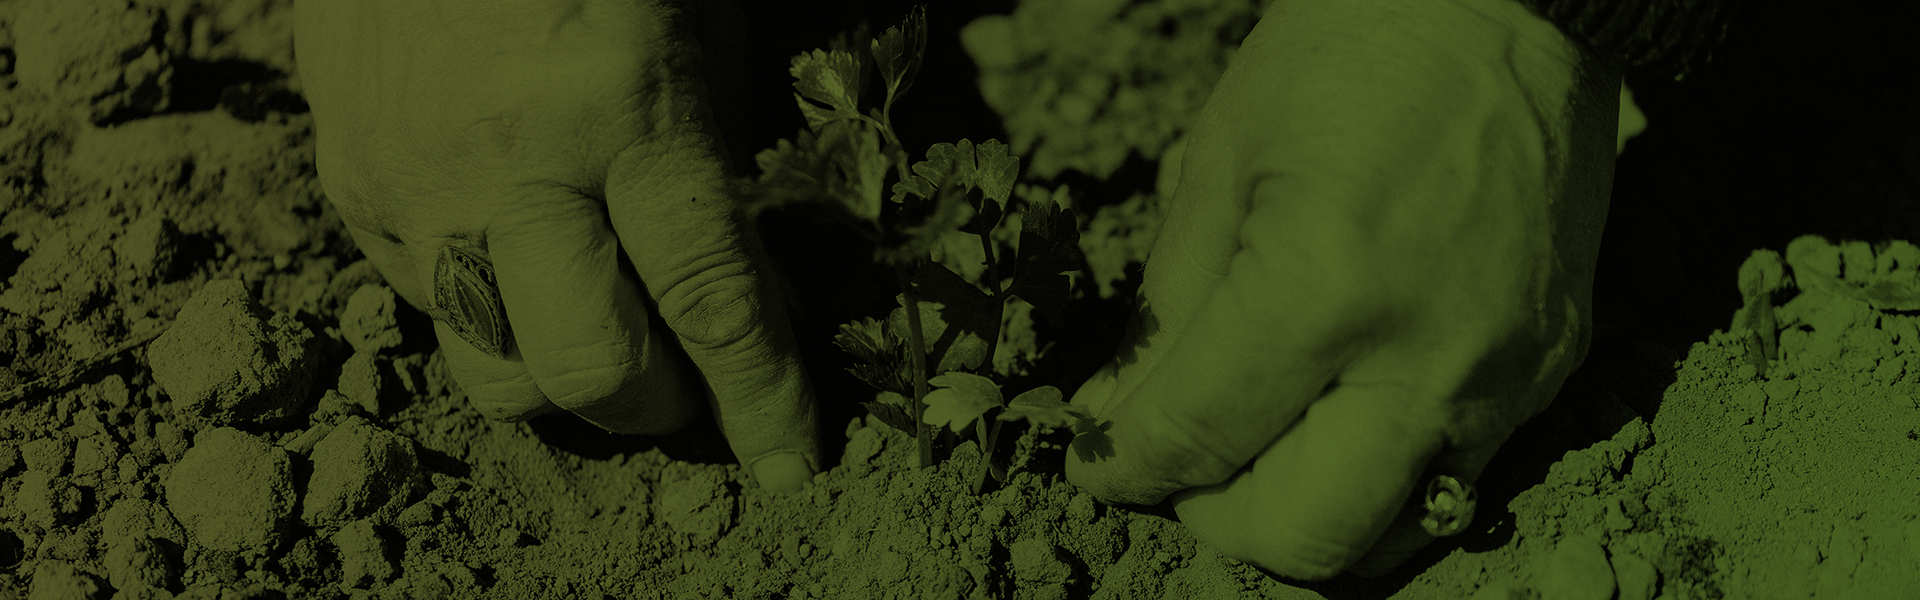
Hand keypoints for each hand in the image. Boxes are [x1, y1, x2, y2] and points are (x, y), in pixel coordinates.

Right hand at [295, 0, 817, 490]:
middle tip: (689, 382)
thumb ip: (719, 176)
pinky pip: (434, 315)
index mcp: (619, 109)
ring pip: (497, 373)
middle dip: (657, 406)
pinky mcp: (353, 192)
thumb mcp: (697, 38)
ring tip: (605, 326)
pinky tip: (527, 256)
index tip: (792, 466)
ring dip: (569, 382)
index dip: (761, 398)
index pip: (708, 297)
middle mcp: (508, 163)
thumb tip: (752, 308)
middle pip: (588, 372)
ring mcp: (414, 185)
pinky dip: (501, 317)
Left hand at [1066, 0, 1619, 578]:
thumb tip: (1116, 423)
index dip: (1126, 467)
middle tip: (1183, 468)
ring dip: (1302, 518)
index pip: (1198, 440)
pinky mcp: (1550, 372)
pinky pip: (1453, 480)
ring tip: (1258, 451)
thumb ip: (1166, 315)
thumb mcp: (1218, 164)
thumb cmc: (1349, 52)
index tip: (1100, 463)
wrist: (1510, 1)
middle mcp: (1425, 357)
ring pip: (1389, 536)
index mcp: (1322, 288)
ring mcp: (1502, 376)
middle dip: (1216, 520)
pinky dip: (1377, 477)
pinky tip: (1337, 412)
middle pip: (1302, 536)